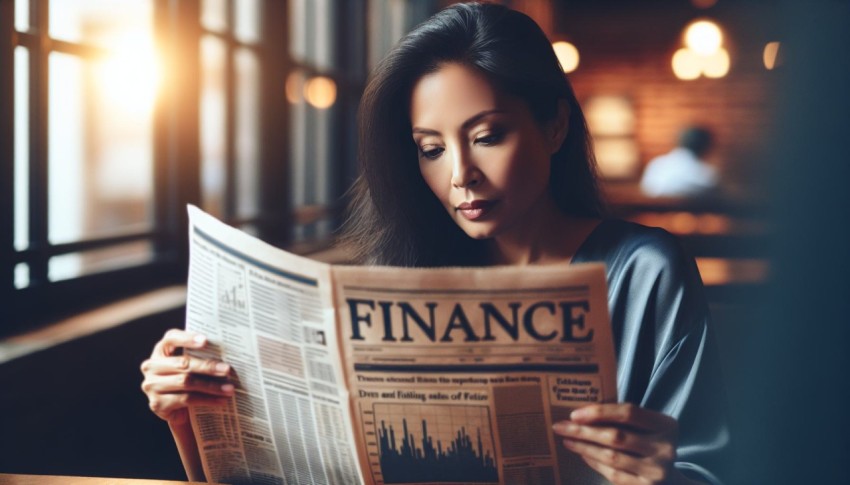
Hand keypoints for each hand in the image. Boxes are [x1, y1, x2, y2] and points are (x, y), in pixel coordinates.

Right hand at [140, 329, 233, 425]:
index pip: (171, 338)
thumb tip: (228, 352)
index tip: (206, 341)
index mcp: (161, 351)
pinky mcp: (157, 404)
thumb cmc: (188, 381)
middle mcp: (151, 366)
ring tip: (229, 388)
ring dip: (211, 386)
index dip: (187, 338)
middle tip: (227, 370)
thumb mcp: (192, 366)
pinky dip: (206, 400)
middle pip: (183, 363)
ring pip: (186, 382)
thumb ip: (201, 356)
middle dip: (208, 366)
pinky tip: (220, 400)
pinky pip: (186, 399)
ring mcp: (152, 386)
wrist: (178, 410)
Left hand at [552, 403, 695, 483]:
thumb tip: (582, 413)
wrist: (672, 479)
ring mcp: (656, 471)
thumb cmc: (651, 443)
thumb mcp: (648, 427)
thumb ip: (623, 419)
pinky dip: (594, 463)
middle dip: (583, 431)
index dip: (600, 412)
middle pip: (616, 436)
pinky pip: (613, 473)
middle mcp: (665, 449)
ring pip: (611, 457)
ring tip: (567, 441)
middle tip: (560, 427)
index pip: (629, 413)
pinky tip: (583, 455)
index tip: (574, 414)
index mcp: (666, 425)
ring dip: (584, 448)